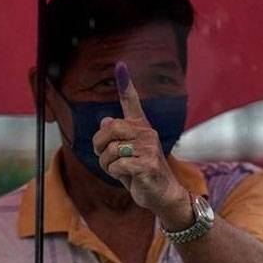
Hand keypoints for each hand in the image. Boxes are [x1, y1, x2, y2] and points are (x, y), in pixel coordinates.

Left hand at [92, 61, 191, 228]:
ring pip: (111, 150)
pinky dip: (115, 174)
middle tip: (102, 155)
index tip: (121, 65)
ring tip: (117, 170)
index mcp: (141, 128)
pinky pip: (117, 165)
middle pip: (111, 128)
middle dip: (99, 144)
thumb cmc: (143, 174)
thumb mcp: (126, 155)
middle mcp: (147, 133)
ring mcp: (149, 148)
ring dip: (106, 164)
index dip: (126, 84)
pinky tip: (126, 177)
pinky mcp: (148, 163)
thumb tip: (104, 120)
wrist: (163, 196)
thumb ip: (116, 138)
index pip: (132, 102)